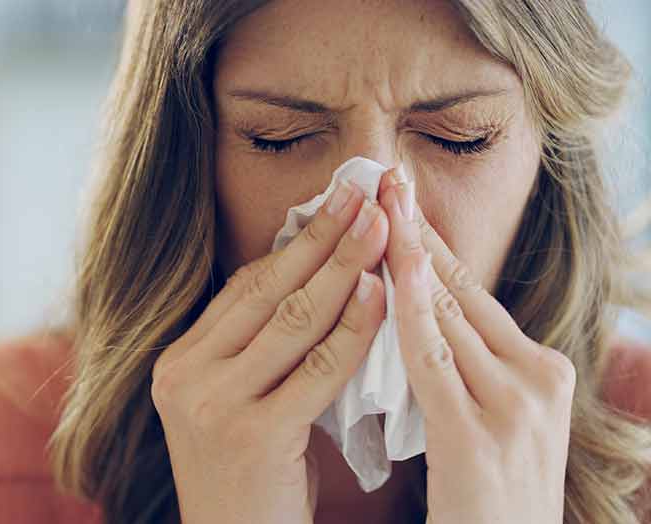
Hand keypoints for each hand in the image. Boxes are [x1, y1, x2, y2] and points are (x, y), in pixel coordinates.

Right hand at [151, 179, 389, 523]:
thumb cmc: (252, 478)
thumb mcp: (240, 403)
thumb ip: (262, 348)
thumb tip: (316, 277)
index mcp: (180, 361)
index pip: (245, 287)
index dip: (294, 243)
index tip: (334, 204)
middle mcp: (186, 376)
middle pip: (269, 291)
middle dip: (323, 237)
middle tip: (364, 193)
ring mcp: (213, 404)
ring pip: (293, 320)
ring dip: (345, 268)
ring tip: (382, 227)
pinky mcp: (253, 435)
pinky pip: (317, 369)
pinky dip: (354, 329)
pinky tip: (383, 295)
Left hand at [377, 168, 573, 523]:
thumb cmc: (487, 498)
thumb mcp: (489, 418)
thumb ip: (463, 366)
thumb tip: (415, 309)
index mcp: (540, 370)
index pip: (474, 293)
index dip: (433, 244)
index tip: (401, 201)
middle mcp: (537, 378)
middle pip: (461, 289)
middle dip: (417, 232)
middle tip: (385, 180)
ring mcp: (514, 405)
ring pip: (447, 313)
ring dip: (407, 255)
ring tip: (378, 205)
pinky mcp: (479, 437)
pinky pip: (432, 360)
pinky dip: (408, 312)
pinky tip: (386, 272)